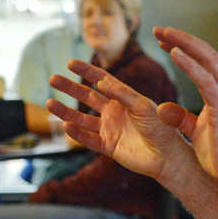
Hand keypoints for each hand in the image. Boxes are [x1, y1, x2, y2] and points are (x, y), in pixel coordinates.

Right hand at [47, 61, 191, 180]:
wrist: (168, 155)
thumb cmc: (162, 128)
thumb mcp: (143, 106)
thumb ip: (123, 94)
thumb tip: (102, 80)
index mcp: (124, 98)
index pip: (102, 80)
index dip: (87, 71)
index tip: (71, 62)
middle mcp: (114, 111)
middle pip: (87, 96)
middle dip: (70, 88)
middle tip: (52, 79)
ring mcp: (109, 129)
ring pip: (82, 118)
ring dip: (66, 112)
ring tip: (50, 103)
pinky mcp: (108, 146)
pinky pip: (88, 139)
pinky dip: (77, 133)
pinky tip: (66, 126)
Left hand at [152, 26, 217, 189]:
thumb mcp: (195, 132)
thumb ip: (181, 118)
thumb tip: (163, 108)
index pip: (203, 63)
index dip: (184, 48)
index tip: (163, 40)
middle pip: (206, 53)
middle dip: (183, 38)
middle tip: (159, 29)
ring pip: (209, 60)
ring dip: (185, 44)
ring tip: (164, 34)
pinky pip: (206, 81)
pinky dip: (190, 65)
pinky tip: (175, 54)